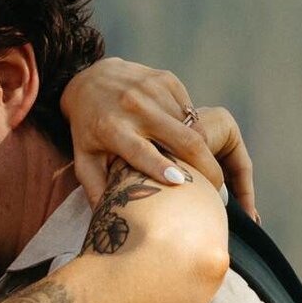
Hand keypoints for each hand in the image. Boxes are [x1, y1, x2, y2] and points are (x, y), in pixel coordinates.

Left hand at [59, 59, 257, 220]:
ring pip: (193, 126)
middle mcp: (135, 107)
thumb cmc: (88, 129)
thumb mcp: (85, 160)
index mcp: (112, 128)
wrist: (90, 79)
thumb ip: (96, 191)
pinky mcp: (167, 80)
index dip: (162, 167)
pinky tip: (187, 139)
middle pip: (184, 140)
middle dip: (207, 167)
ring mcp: (153, 90)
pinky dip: (194, 129)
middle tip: (217, 189)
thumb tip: (111, 223)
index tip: (181, 182)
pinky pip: (190, 111)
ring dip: (204, 150)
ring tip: (206, 170)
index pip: (142, 151)